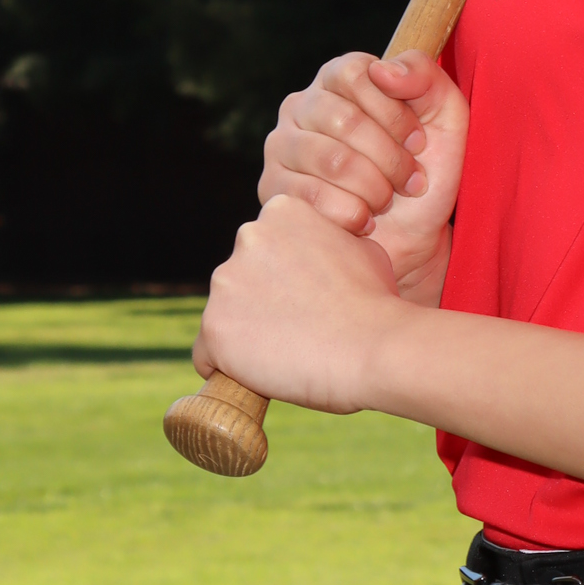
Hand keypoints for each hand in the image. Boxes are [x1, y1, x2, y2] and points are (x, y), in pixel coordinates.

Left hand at [192, 194, 407, 411]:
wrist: (374, 348)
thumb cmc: (376, 303)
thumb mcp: (362, 250)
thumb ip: (328, 244)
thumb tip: (320, 256)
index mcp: (282, 211)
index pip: (265, 248)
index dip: (285, 277)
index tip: (309, 298)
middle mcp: (246, 237)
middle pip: (240, 279)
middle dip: (262, 302)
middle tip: (301, 327)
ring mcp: (225, 282)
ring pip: (224, 315)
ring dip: (247, 333)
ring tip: (288, 352)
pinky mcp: (213, 328)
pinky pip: (207, 355)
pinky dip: (228, 367)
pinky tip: (260, 373)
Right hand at [260, 48, 467, 300]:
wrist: (413, 235)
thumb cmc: (427, 169)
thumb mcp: (446, 114)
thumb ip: (424, 75)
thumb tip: (382, 70)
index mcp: (339, 78)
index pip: (355, 74)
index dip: (394, 113)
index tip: (419, 142)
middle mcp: (302, 105)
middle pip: (343, 120)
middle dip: (390, 158)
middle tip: (410, 180)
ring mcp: (281, 145)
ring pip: (331, 160)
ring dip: (375, 188)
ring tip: (387, 200)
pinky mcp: (273, 187)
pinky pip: (312, 196)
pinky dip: (352, 213)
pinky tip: (365, 219)